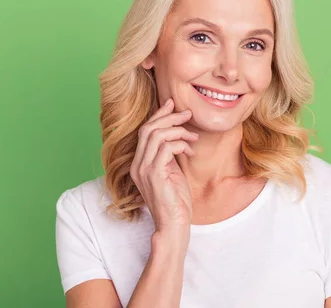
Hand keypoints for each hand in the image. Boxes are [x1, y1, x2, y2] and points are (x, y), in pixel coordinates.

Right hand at [130, 98, 197, 235]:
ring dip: (178, 131)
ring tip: (193, 136)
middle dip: (169, 117)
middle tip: (187, 114)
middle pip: (148, 129)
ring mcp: (144, 170)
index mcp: (139, 163)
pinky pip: (165, 148)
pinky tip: (190, 150)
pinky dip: (180, 144)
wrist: (174, 225)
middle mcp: (137, 165)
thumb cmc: (176, 201)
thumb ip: (169, 155)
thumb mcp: (172, 172)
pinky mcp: (154, 175)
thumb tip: (177, 135)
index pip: (144, 131)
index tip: (172, 104)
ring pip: (156, 135)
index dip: (158, 115)